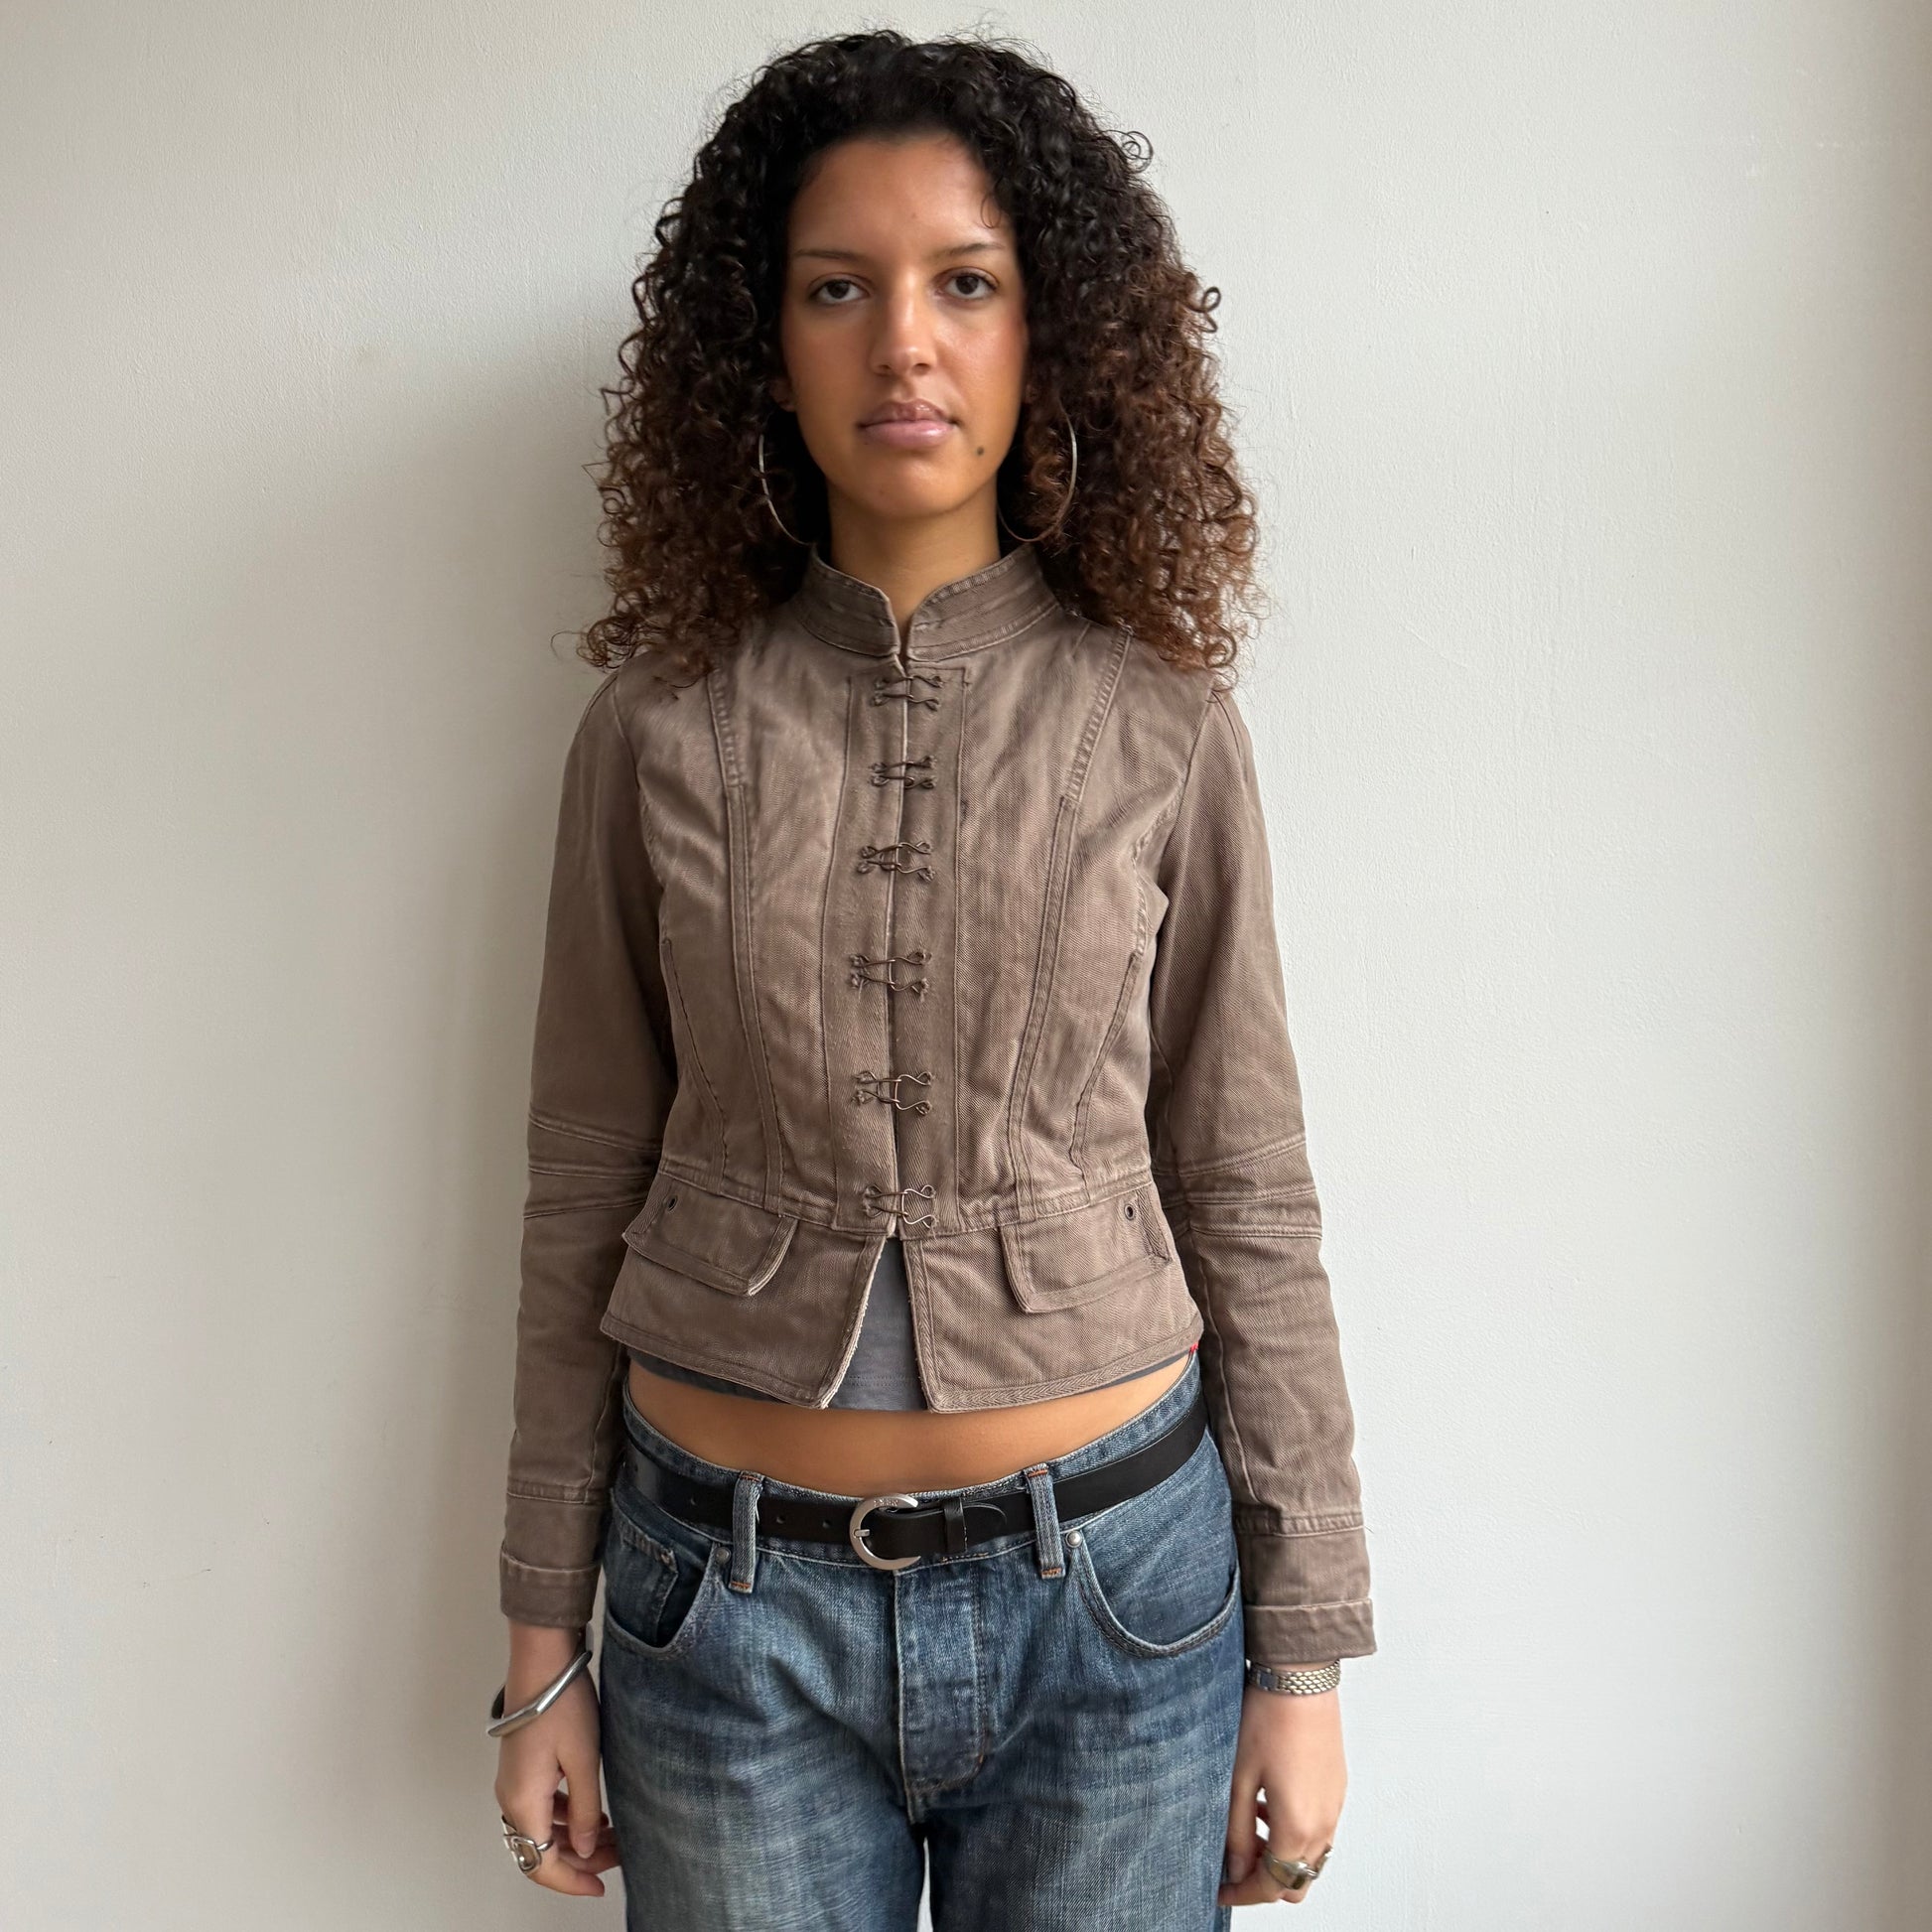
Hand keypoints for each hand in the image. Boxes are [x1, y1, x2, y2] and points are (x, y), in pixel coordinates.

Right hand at [493, 1626, 620, 1897]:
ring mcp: (515, 1782)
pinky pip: (540, 1807)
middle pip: (540, 1849)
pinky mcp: (523, 1767)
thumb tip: (585, 1849)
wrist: (542, 1660)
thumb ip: (585, 1810)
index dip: (571, 1881)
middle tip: (617, 1854)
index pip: (541, 1864)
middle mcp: (511, 1798)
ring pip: (541, 1829)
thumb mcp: (583, 1760)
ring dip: (573, 1837)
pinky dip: (565, 1816)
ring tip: (611, 1832)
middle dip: (579, 1859)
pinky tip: (591, 1809)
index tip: (599, 1887)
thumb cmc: (561, 1703)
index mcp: (523, 1802)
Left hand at [1217, 1682, 1345, 1909]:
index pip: (1273, 1886)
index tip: (1220, 1889)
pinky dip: (1295, 1833)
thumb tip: (1236, 1870)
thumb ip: (1238, 1832)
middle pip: (1298, 1881)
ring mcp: (1335, 1807)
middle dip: (1265, 1882)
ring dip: (1280, 1856)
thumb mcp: (1239, 1778)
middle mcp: (1324, 1824)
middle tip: (1235, 1861)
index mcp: (1299, 1827)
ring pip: (1310, 1858)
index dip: (1243, 1894)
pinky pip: (1319, 1831)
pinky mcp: (1337, 1789)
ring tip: (1247, 1826)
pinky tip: (1268, 1804)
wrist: (1301, 1678)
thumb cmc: (1267, 1719)